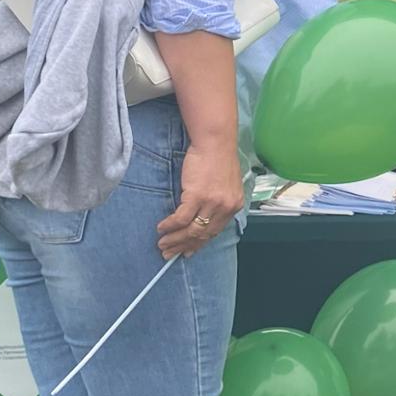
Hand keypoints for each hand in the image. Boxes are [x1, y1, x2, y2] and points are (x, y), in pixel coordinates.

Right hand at [156, 145, 242, 259]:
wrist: (215, 141)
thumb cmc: (218, 158)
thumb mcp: (226, 184)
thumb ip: (219, 201)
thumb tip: (204, 215)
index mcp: (233, 206)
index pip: (214, 231)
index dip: (199, 244)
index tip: (188, 252)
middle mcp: (225, 208)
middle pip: (202, 234)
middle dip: (184, 246)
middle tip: (169, 253)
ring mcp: (212, 203)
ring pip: (191, 230)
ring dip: (175, 239)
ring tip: (162, 245)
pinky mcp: (197, 196)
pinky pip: (181, 218)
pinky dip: (170, 225)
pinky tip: (161, 228)